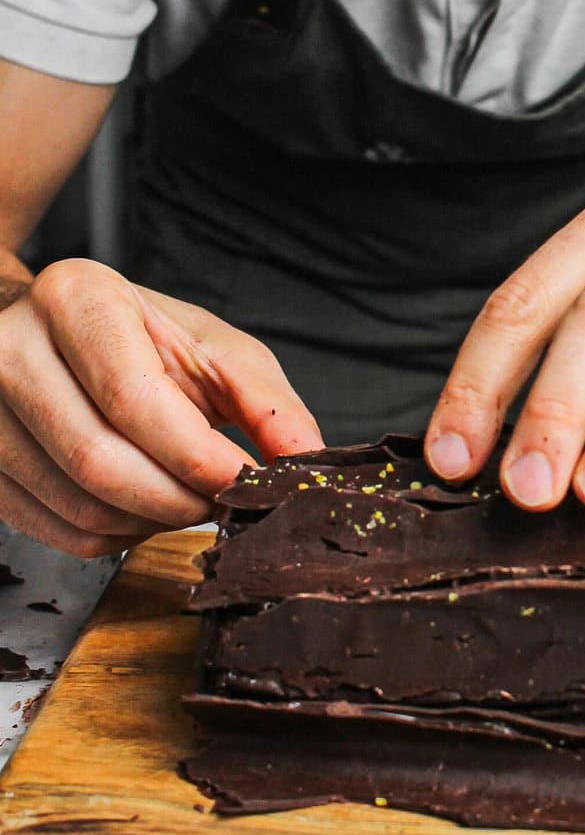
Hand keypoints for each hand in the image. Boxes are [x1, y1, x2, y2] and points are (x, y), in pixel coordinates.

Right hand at [0, 259, 321, 556]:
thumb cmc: (144, 339)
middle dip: (177, 499)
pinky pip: (55, 529)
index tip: (245, 479)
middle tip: (223, 502)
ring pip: (75, 504)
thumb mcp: (213, 348)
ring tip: (188, 499)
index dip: (194, 453)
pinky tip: (143, 508)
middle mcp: (11, 348)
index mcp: (75, 299)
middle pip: (97, 459)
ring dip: (149, 523)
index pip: (131, 396)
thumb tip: (305, 458)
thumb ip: (266, 401)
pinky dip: (114, 536)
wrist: (60, 337)